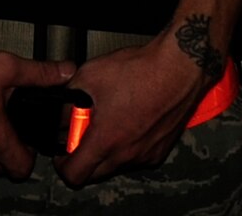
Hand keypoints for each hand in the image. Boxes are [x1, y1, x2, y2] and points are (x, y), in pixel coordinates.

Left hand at [55, 35, 209, 185]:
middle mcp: (127, 154)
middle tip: (83, 134)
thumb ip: (69, 99)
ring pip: (117, 165)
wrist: (179, 67)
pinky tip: (129, 120)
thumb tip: (62, 111)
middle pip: (94, 175)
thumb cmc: (140, 70)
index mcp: (107, 140)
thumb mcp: (90, 76)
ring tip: (109, 121)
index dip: (62, 164)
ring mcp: (146, 154)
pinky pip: (136, 157)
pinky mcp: (161, 149)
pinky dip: (128, 146)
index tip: (62, 152)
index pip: (74, 174)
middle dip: (84, 159)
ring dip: (107, 151)